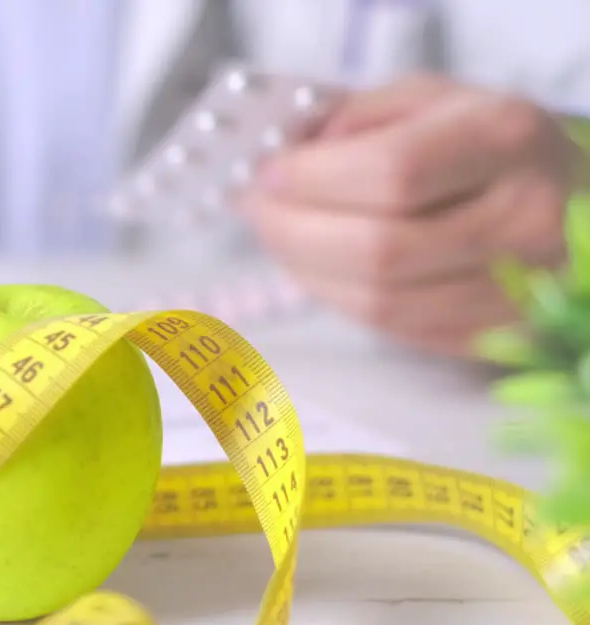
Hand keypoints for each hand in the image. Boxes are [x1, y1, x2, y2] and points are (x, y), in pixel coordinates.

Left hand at [240, 74, 582, 355]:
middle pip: (379, 250)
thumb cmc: (488, 145)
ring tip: (282, 240)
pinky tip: (320, 271)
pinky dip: (341, 301)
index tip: (266, 175)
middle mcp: (523, 216)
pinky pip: (398, 332)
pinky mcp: (500, 334)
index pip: (390, 172)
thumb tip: (288, 158)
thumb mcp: (432, 100)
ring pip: (381, 304)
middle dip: (294, 233)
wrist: (573, 200)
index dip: (312, 180)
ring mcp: (519, 286)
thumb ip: (359, 117)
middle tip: (258, 213)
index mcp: (504, 138)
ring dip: (308, 274)